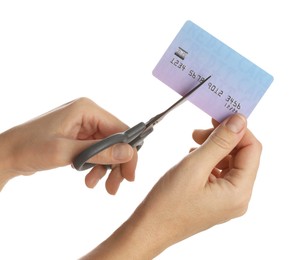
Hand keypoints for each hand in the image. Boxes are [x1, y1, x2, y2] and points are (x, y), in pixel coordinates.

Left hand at [0, 97, 136, 193]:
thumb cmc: (29, 148)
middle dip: (117, 164)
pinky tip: (89, 179)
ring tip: (97, 185)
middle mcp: (88, 114)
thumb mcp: (66, 152)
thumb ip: (99, 152)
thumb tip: (129, 152)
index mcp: (87, 109)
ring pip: (108, 148)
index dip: (129, 152)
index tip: (130, 175)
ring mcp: (84, 125)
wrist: (7, 154)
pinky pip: (97, 151)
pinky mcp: (79, 136)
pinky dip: (96, 166)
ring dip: (106, 168)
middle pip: (116, 140)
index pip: (120, 129)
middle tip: (115, 187)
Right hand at [83, 114, 261, 258]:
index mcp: (239, 192)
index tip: (218, 117)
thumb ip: (219, 142)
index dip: (237, 129)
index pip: (252, 149)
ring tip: (193, 143)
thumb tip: (239, 121)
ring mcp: (226, 199)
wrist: (150, 227)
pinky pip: (220, 171)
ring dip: (213, 147)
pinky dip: (208, 159)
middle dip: (222, 138)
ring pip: (229, 162)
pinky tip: (193, 156)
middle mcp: (238, 198)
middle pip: (241, 155)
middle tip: (199, 131)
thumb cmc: (167, 203)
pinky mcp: (215, 198)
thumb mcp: (194, 166)